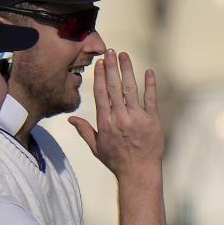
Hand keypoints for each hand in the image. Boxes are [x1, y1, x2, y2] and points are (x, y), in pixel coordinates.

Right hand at [68, 50, 163, 177]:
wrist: (139, 173)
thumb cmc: (117, 161)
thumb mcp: (97, 148)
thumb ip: (84, 130)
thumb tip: (71, 118)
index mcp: (105, 123)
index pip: (101, 95)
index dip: (100, 78)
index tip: (99, 63)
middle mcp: (120, 118)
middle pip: (114, 88)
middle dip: (111, 68)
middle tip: (110, 51)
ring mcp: (137, 119)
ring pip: (130, 90)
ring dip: (127, 70)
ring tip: (124, 55)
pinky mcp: (152, 121)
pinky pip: (151, 99)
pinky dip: (150, 85)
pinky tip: (148, 71)